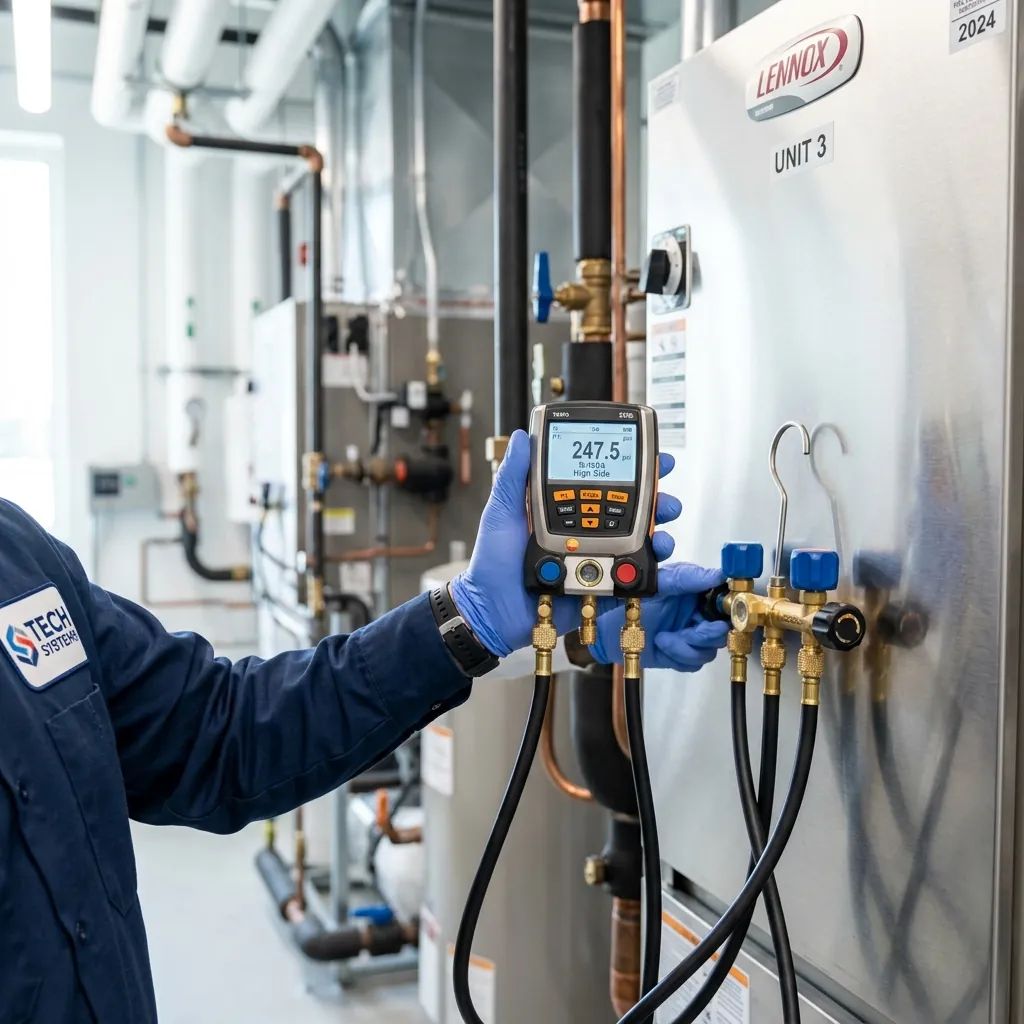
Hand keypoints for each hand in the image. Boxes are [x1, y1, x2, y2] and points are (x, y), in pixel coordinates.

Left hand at [450, 429, 680, 656]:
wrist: (493, 609)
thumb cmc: (493, 563)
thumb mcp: (502, 512)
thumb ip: (514, 477)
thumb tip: (522, 438)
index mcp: (563, 507)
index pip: (602, 481)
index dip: (629, 468)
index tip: (649, 456)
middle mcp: (584, 529)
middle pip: (631, 509)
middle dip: (656, 500)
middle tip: (666, 498)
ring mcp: (594, 556)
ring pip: (638, 540)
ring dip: (659, 532)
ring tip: (663, 530)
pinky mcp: (600, 583)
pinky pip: (631, 574)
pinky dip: (650, 566)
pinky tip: (656, 557)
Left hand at [590, 562, 728, 671]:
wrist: (603, 624)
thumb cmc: (626, 597)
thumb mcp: (655, 583)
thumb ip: (685, 577)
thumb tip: (716, 574)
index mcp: (694, 590)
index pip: (724, 598)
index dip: (729, 606)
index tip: (724, 611)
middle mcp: (695, 612)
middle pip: (722, 629)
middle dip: (706, 633)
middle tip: (693, 630)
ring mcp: (688, 634)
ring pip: (709, 649)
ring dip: (686, 646)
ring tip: (665, 637)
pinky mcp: (680, 653)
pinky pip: (693, 662)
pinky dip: (678, 656)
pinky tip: (661, 644)